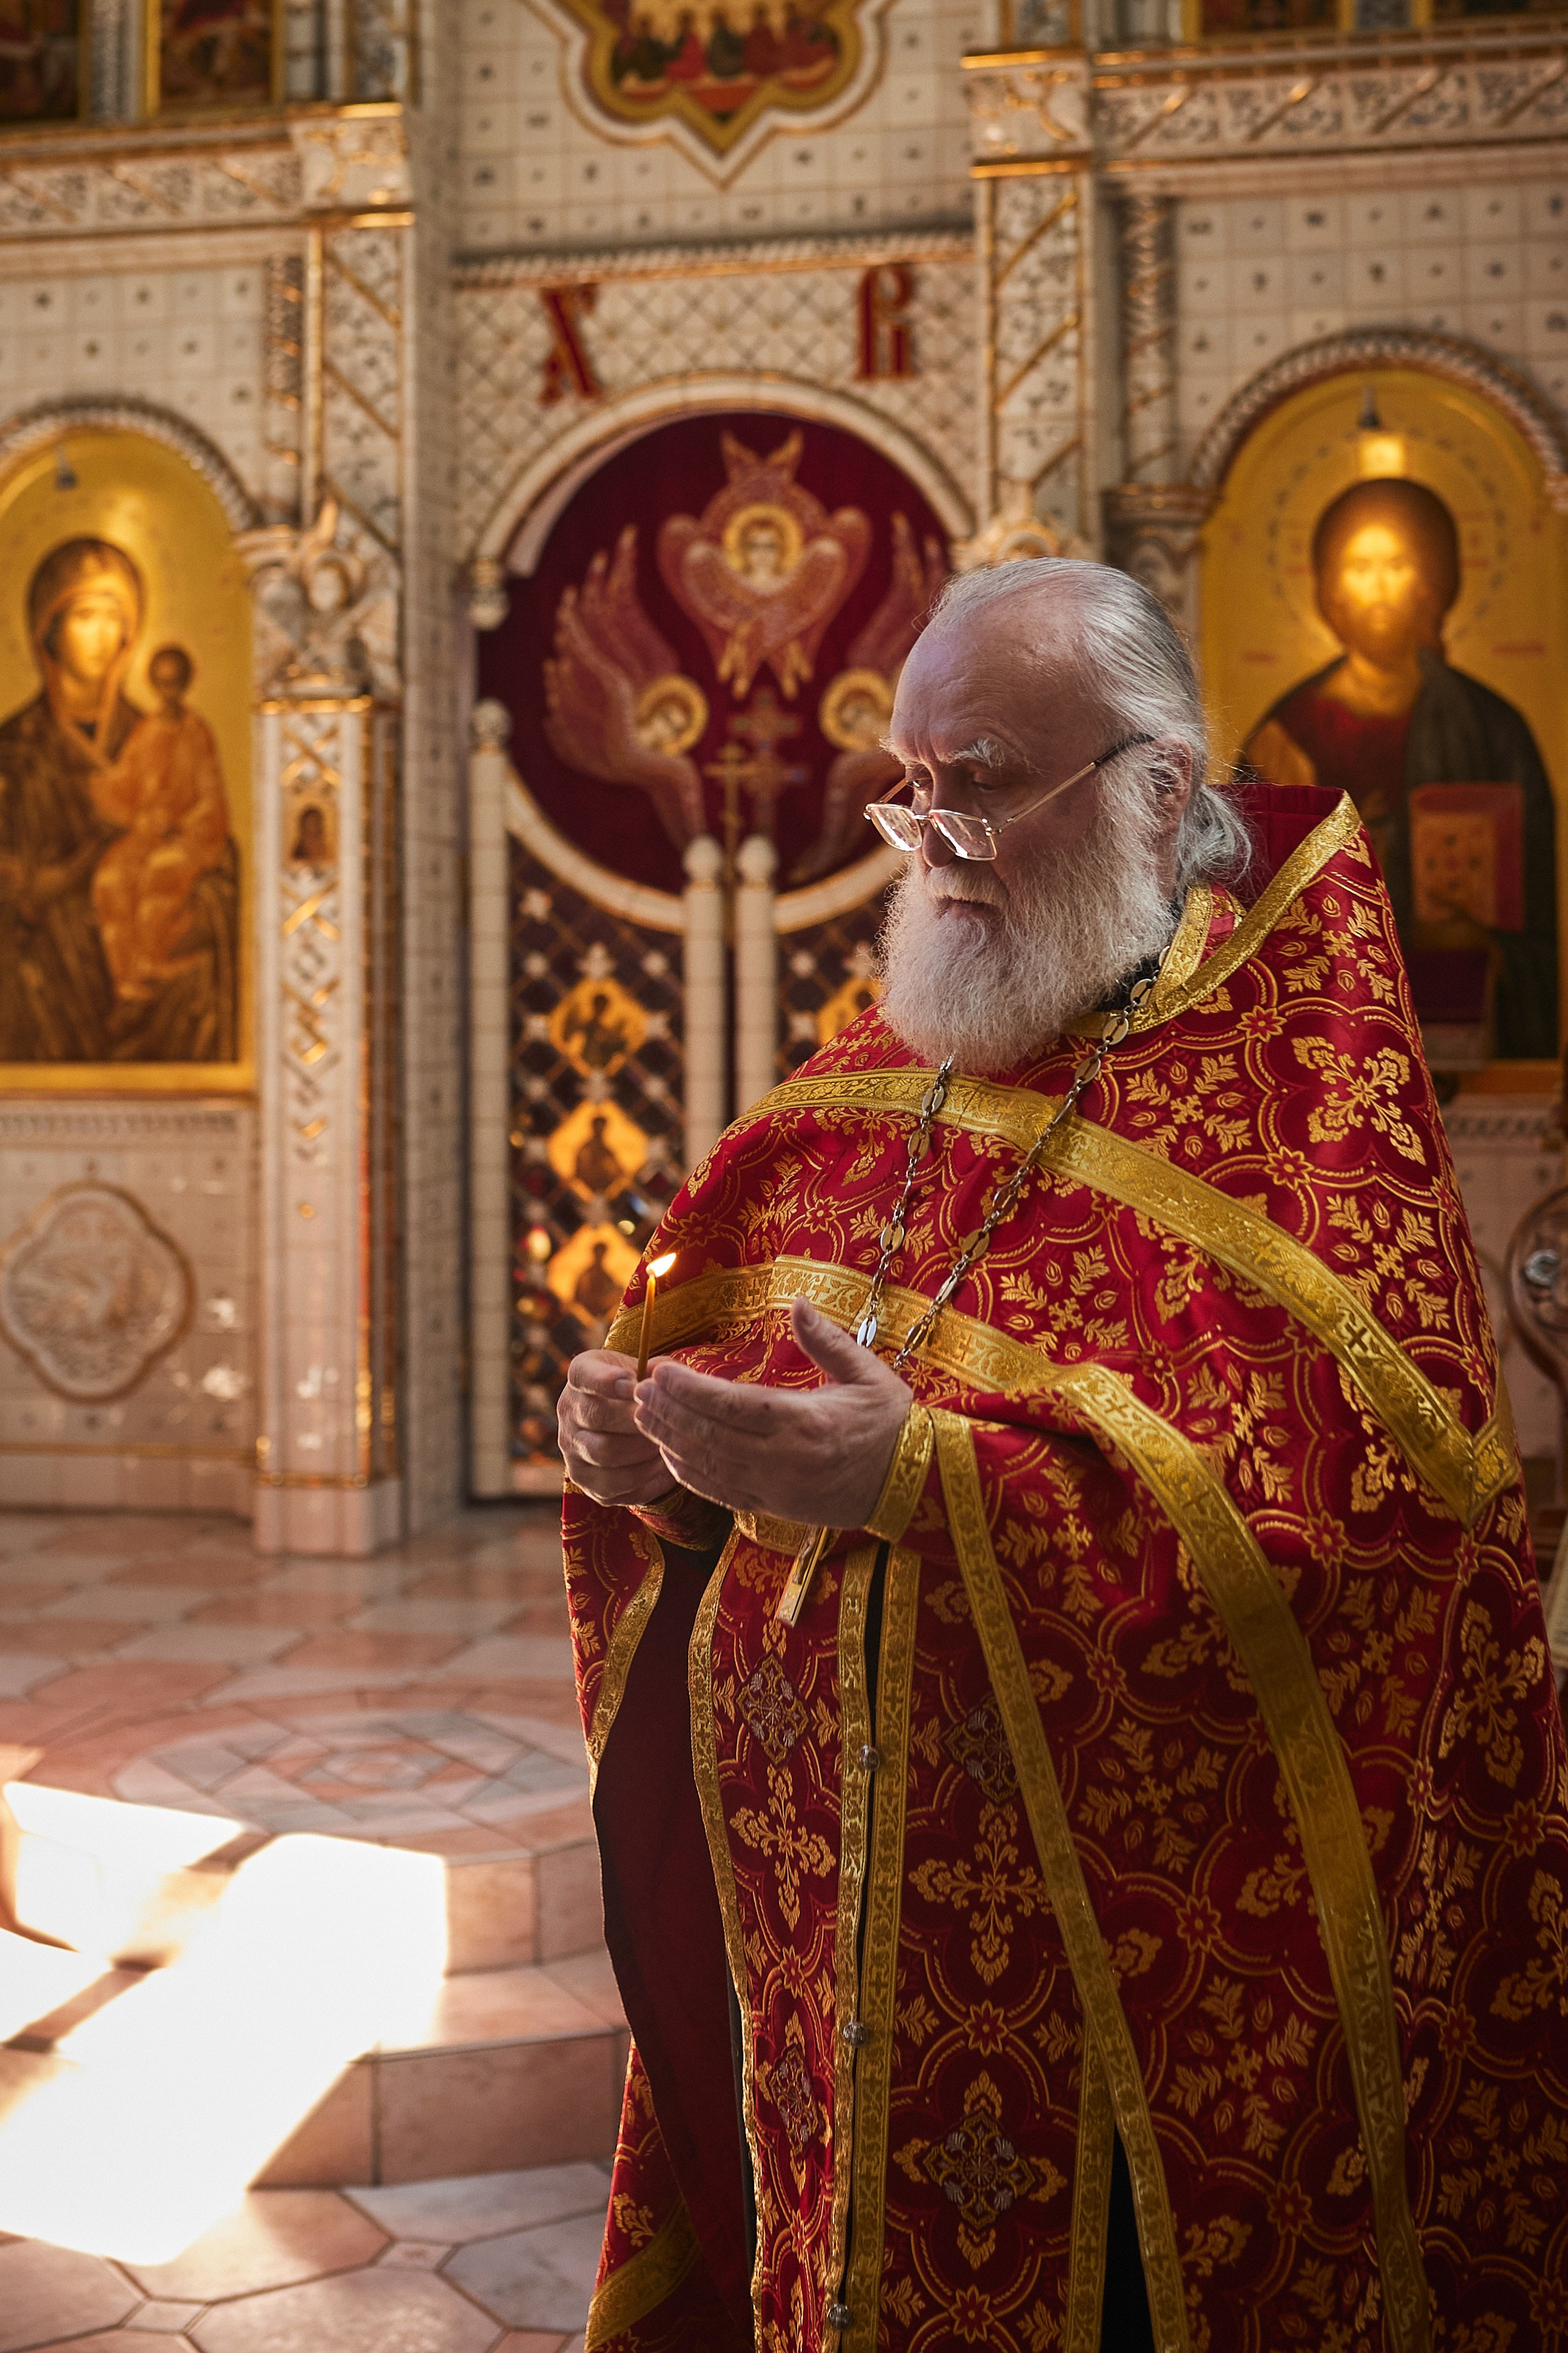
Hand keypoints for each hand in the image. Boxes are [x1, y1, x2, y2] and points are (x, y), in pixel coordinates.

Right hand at [558, 1349, 677, 1507]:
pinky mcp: (583, 1479)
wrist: (621, 1423)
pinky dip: (644, 1479)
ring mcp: (571, 1448)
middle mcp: (568, 1411)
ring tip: (667, 1447)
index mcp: (580, 1376)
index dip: (607, 1381)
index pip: (583, 1375)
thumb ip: (658, 1370)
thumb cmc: (637, 1390)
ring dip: (643, 1452)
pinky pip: (613, 1486)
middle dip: (637, 1420)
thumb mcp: (644, 1371)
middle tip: (665, 1423)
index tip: (634, 1386)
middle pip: (597, 1416)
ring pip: (605, 1453)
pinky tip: (664, 1469)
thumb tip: (664, 1377)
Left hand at [632, 1298, 911, 1527]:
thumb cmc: (891, 1423)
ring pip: (706, 1466)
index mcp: (804, 1422)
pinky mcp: (772, 1507)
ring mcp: (774, 1487)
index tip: (660, 1369)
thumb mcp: (869, 1374)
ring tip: (642, 1414)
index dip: (689, 1389)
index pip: (730, 1405)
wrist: (913, 1485)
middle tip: (637, 1388)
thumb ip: (827, 1340)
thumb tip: (797, 1302)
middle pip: (707, 1436)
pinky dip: (688, 1473)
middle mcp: (782, 1459)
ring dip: (668, 1440)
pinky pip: (718, 1492)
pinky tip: (668, 1453)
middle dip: (666, 1412)